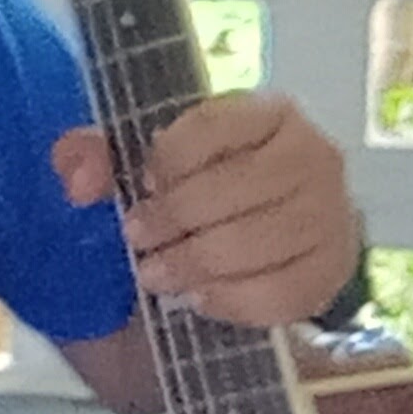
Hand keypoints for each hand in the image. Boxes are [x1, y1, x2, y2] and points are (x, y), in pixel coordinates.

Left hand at [53, 91, 359, 327]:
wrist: (249, 264)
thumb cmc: (190, 203)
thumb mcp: (138, 172)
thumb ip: (93, 158)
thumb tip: (79, 180)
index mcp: (265, 113)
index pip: (210, 126)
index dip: (166, 161)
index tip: (143, 186)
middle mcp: (312, 154)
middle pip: (232, 188)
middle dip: (172, 220)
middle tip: (138, 241)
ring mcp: (331, 213)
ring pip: (255, 242)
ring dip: (193, 265)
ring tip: (157, 275)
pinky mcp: (333, 271)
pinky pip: (280, 292)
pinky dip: (230, 301)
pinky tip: (200, 299)